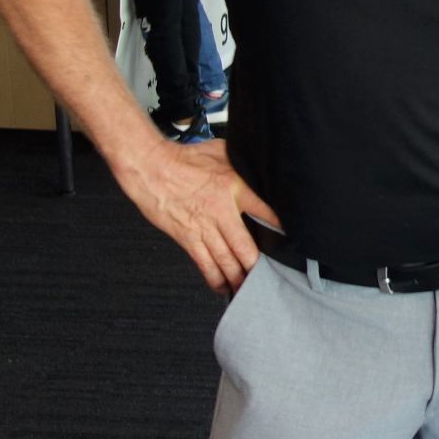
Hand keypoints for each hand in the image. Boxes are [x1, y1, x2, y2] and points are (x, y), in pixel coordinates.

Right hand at [113, 132, 280, 292]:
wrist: (150, 167)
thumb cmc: (183, 158)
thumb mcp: (220, 151)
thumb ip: (241, 161)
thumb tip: (258, 164)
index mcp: (234, 188)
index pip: (264, 212)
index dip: (278, 227)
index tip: (289, 241)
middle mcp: (221, 212)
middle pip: (245, 247)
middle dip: (256, 265)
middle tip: (268, 277)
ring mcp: (203, 227)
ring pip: (225, 260)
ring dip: (237, 277)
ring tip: (247, 288)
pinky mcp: (186, 237)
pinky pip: (203, 263)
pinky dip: (214, 277)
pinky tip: (222, 286)